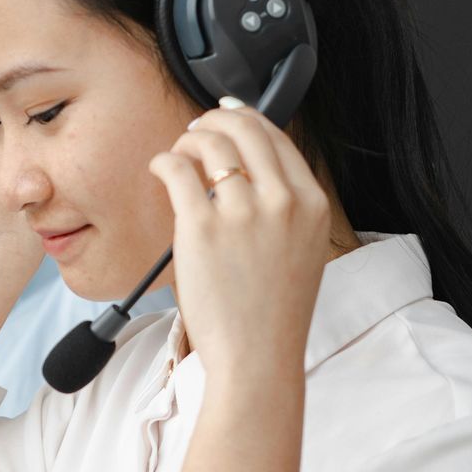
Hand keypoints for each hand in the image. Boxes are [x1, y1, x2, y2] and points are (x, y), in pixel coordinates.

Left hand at [149, 99, 332, 385]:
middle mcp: (282, 201)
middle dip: (215, 119)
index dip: (247, 118)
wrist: (258, 355)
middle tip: (196, 131)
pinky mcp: (201, 227)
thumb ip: (285, 207)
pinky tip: (160, 170)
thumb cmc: (272, 311)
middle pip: (247, 128)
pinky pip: (176, 170)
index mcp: (312, 204)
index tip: (227, 116)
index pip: (278, 137)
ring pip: (211, 142)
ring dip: (188, 140)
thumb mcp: (301, 249)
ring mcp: (242, 213)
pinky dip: (164, 161)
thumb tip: (249, 167)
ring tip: (177, 154)